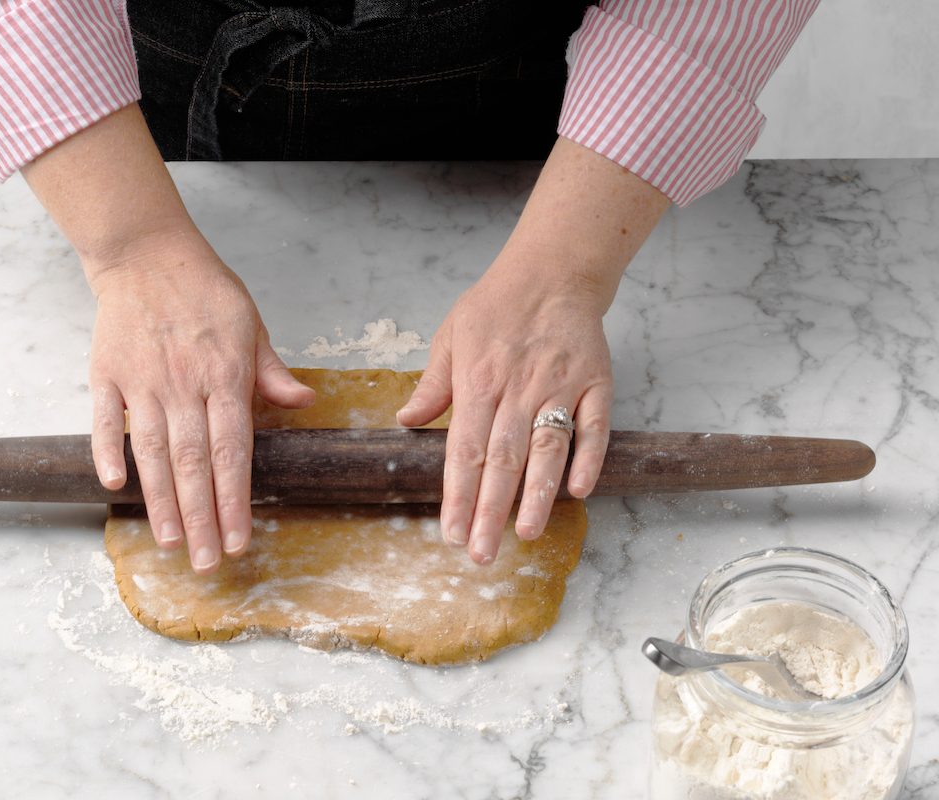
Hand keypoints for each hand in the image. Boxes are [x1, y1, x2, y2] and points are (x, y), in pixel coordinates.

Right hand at [87, 230, 314, 573]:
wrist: (146, 252)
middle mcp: (183, 384)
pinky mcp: (106, 372)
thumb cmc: (205, 290)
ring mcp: (142, 380)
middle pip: (195, 464)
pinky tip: (114, 485)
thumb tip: (305, 403)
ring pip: (153, 451)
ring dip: (161, 501)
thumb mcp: (251, 324)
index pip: (233, 452)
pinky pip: (105, 419)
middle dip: (203, 518)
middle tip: (208, 563)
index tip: (241, 540)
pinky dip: (107, 451)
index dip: (236, 501)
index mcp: (224, 376)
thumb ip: (272, 372)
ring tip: (171, 543)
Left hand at [397, 252, 612, 563]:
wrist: (554, 269)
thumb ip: (432, 383)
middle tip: (481, 554)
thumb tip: (406, 420)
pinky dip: (588, 459)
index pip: (464, 449)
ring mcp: (560, 387)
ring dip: (538, 495)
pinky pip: (594, 427)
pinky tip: (579, 492)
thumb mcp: (451, 335)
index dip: (457, 495)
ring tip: (527, 535)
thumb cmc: (496, 305)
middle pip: (503, 460)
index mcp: (478, 381)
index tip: (450, 533)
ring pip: (548, 449)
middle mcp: (518, 388)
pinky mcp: (596, 383)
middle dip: (490, 511)